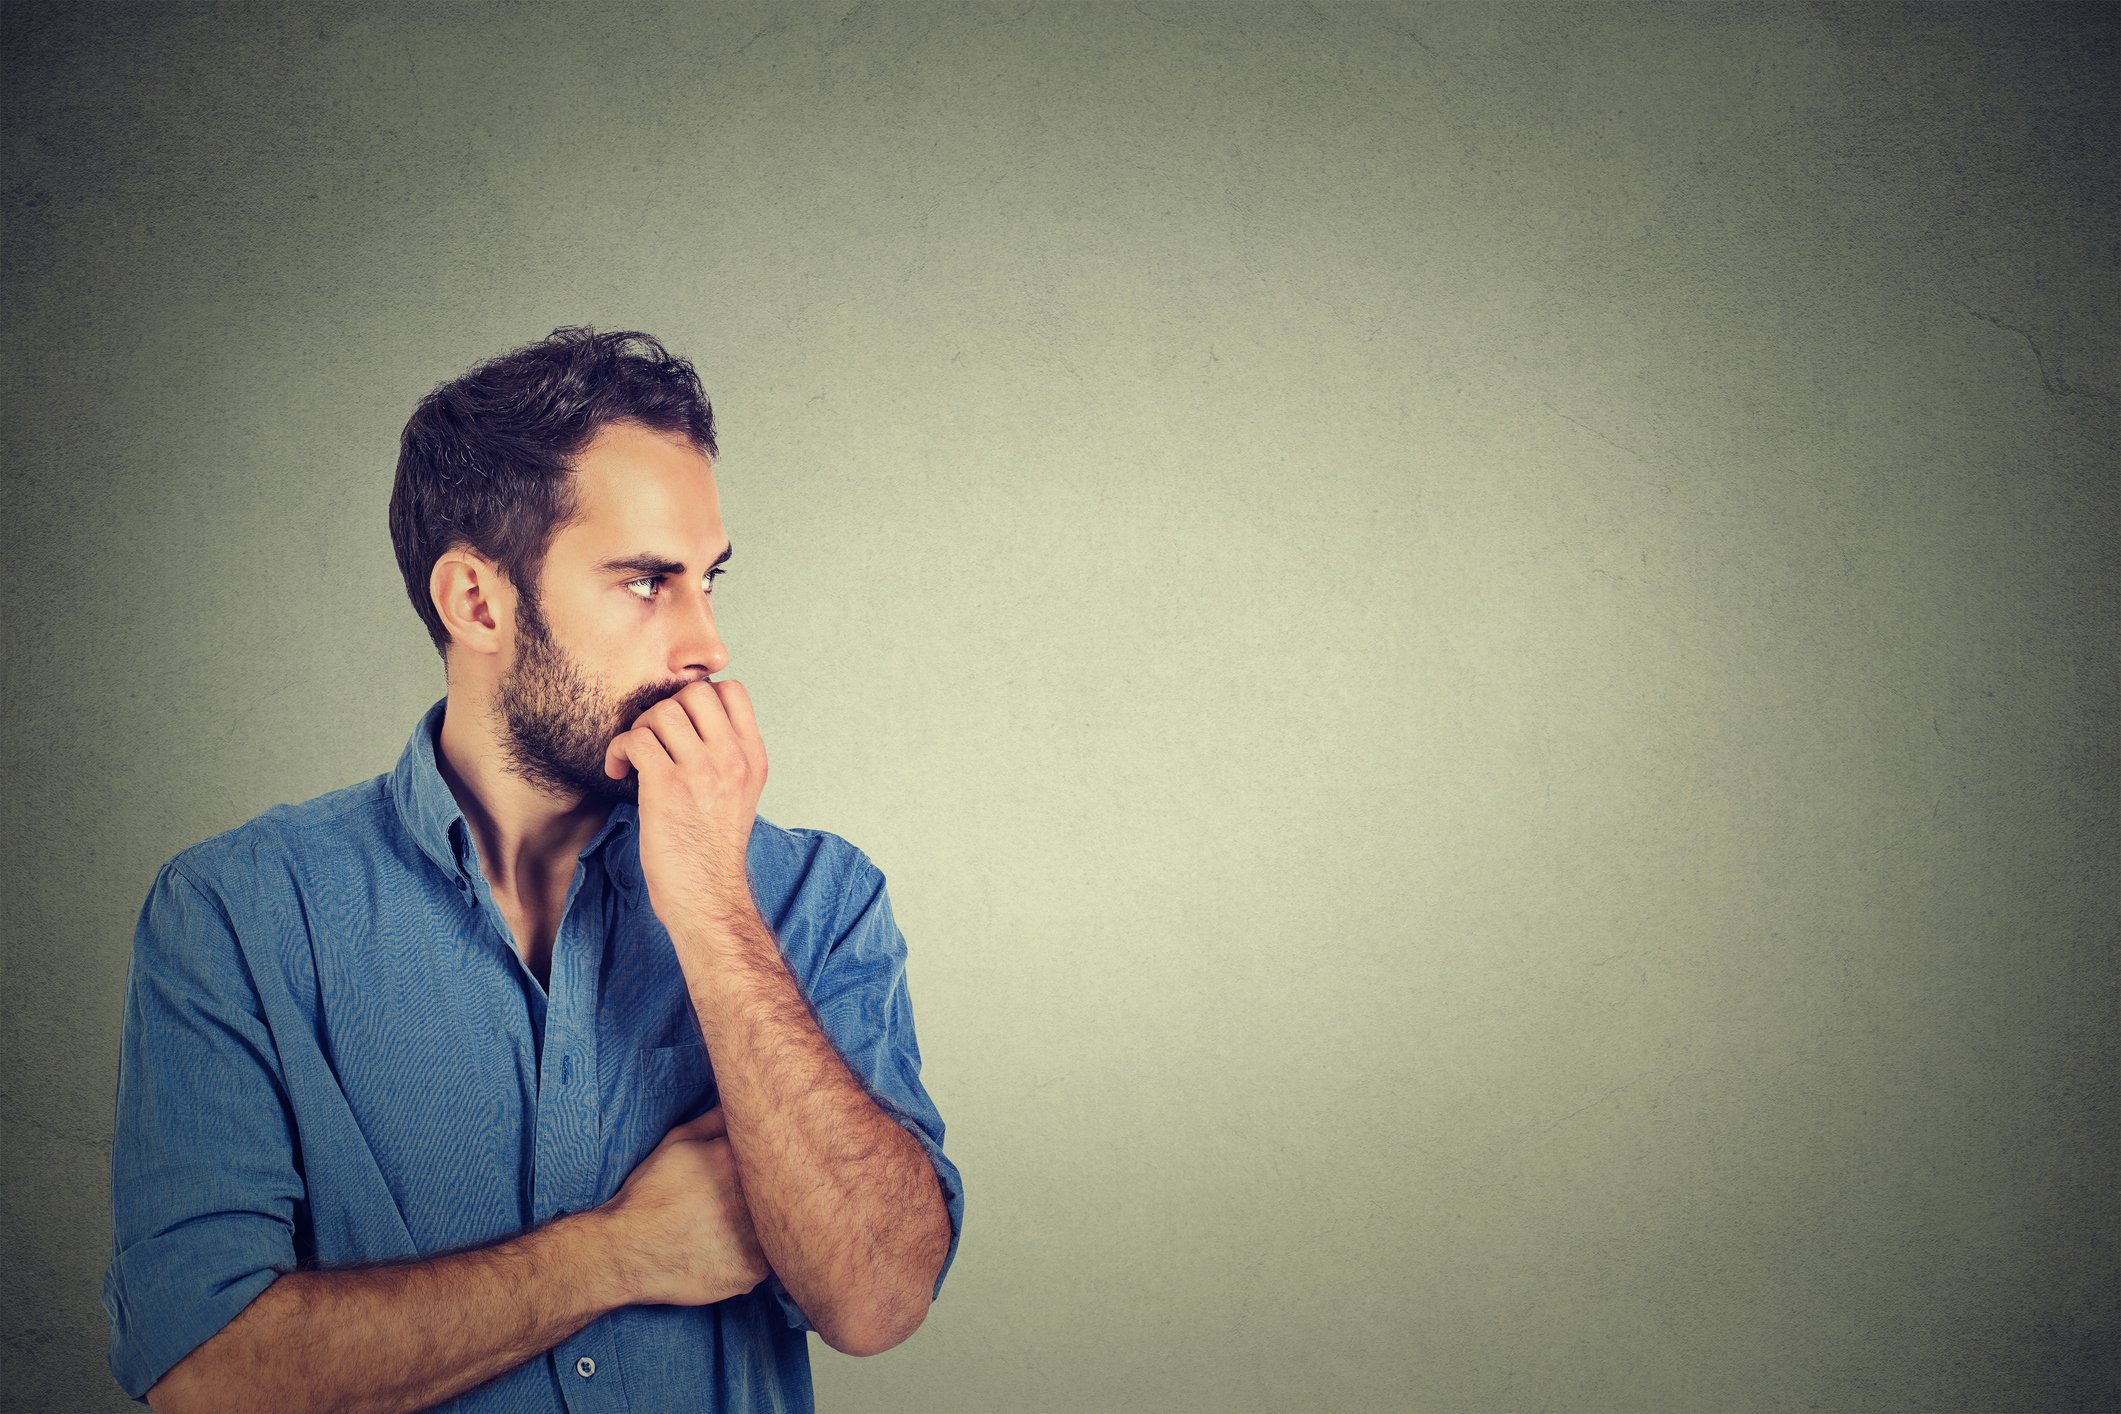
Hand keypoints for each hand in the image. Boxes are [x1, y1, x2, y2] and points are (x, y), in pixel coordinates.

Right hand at [599, 1106, 769, 1306]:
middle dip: (771, 1197)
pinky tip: (724, 1254)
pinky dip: (751, 1259)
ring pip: (778, 1228)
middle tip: (740, 1207)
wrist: (624, 1250)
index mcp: (737, 1160)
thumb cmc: (648, 1194)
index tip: (753, 1177)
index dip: (768, 1165)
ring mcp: (755, 1235)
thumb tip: (744, 1103)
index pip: (775, 1154)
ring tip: (729, 1232)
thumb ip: (715, 1121)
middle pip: (780, 1191)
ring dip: (764, 1229)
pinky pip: (768, 1262)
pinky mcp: (752, 1269)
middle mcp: (751, 1196)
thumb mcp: (676, 1143)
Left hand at [603, 678, 767, 924]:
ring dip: (639, 728)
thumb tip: (691, 719)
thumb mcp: (740, 794)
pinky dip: (618, 750)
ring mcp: (701, 771)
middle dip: (665, 708)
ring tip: (636, 757)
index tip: (681, 724)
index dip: (699, 695)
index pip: (732, 691)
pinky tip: (619, 771)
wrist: (707, 895)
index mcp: (752, 757)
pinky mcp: (667, 787)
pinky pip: (635, 740)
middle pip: (694, 692)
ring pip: (662, 711)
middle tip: (654, 739)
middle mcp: (731, 759)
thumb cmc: (712, 849)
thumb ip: (726, 755)